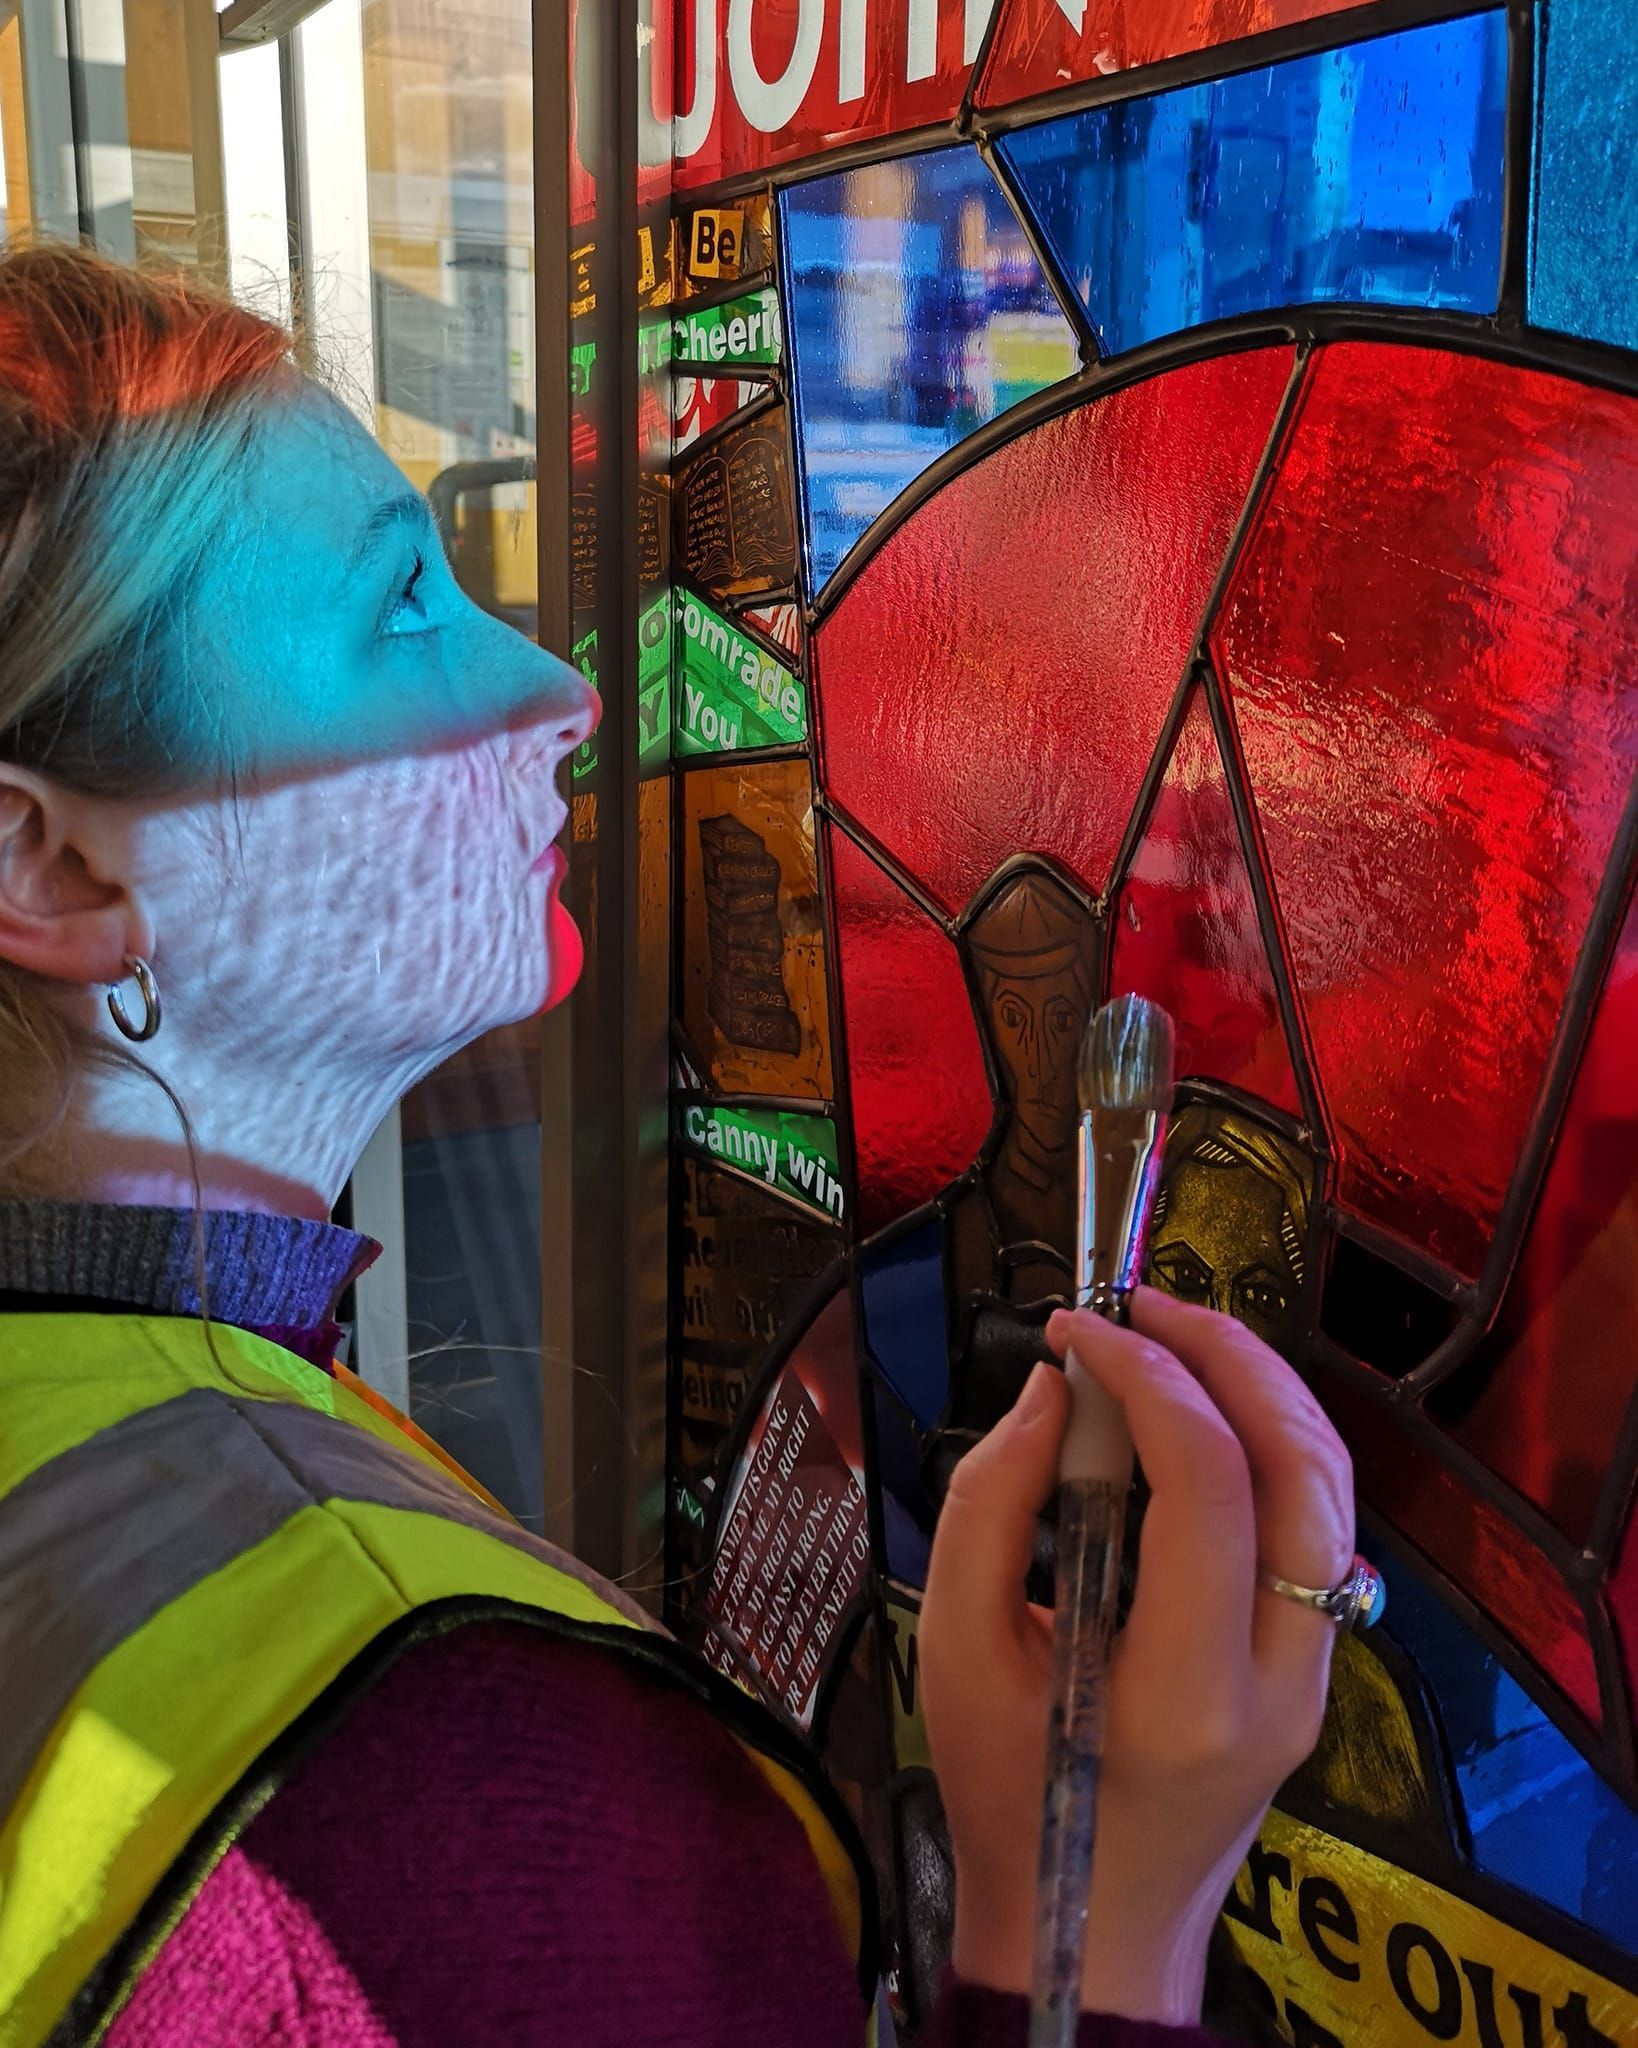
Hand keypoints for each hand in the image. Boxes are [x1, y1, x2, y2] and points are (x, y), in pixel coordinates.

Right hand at [917, 1287, 1354, 2023]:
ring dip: (1262, 1389)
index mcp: (1186, 1694)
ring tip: (1176, 1334)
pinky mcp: (1315, 1662)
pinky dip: (1272, 1440)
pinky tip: (1206, 1406)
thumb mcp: (955, 1651)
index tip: (1076, 1334)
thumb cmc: (1010, 1801)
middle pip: (1304, 1471)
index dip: (1146, 1379)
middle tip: (1145, 1305)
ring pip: (1331, 1489)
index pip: (1209, 1487)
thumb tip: (1049, 1392)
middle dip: (1230, 1359)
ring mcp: (1316, 1674)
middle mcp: (1283, 1681)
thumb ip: (988, 1507)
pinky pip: (1318, 1522)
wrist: (1092, 1924)